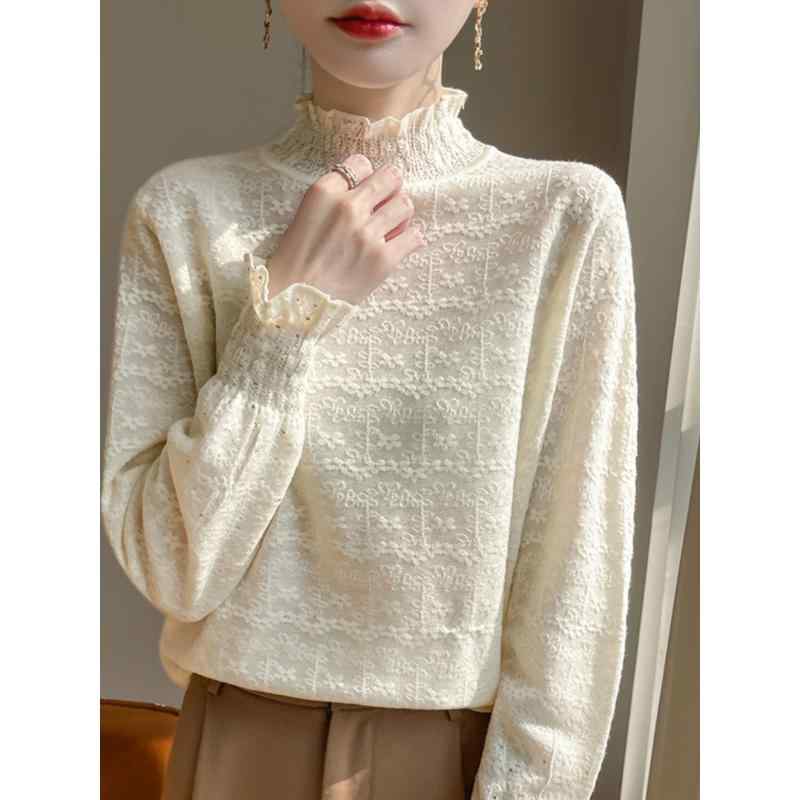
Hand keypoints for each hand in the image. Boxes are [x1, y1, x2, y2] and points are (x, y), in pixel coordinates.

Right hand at [265, 154, 424, 304]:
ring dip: (401, 213)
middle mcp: (348, 208)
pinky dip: (412, 238)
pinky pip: (414, 237)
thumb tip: (366, 189)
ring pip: (405, 205)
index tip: (364, 190)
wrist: (295, 301)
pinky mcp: (383, 260)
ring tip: (393, 225)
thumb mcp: (305, 214)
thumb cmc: (296, 260)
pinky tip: (403, 243)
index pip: (361, 163)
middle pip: (390, 178)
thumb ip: (333, 197)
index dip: (366, 176)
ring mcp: (368, 234)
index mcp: (324, 192)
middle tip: (387, 201)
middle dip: (392, 187)